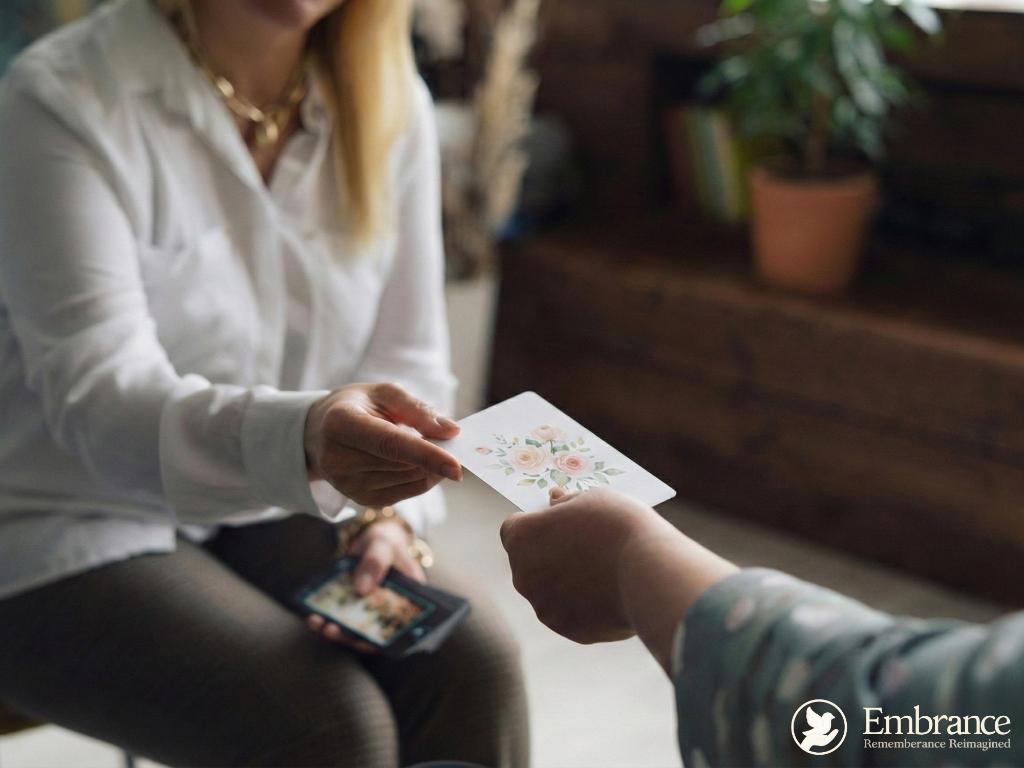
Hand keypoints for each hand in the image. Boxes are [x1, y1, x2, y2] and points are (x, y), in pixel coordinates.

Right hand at [304, 382, 462, 506]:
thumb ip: (418, 410)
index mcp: (341, 423)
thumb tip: (451, 431)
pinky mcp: (360, 500)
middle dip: (434, 455)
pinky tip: (412, 462)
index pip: (390, 444)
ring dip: (428, 466)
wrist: (321, 431)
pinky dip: (419, 477)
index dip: (426, 456)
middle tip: (444, 438)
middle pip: (403, 465)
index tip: (457, 466)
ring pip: (408, 481)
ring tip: (420, 445)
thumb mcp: (385, 393)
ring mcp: (346, 484)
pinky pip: (406, 492)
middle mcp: (338, 459)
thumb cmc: (357, 407)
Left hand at [306, 518, 424, 649]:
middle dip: (350, 636)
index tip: (364, 640)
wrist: (373, 540)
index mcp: (408, 601)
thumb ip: (375, 562)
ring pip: (355, 630)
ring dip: (335, 630)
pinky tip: (312, 616)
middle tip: (331, 629)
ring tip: (316, 622)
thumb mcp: (382, 545)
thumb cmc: (386, 543)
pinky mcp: (353, 607)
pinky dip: (327, 620)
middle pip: (374, 633)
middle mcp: (390, 612)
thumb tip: (361, 589)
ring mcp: (370, 611)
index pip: (400, 626)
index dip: (384, 638)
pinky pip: (342, 619)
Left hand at [501, 487, 736, 669]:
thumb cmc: (618, 526)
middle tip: (589, 546)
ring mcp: (543, 606)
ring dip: (567, 582)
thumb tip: (553, 501)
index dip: (539, 525)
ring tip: (605, 570)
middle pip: (530, 562)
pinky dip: (585, 606)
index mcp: (521, 538)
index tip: (564, 524)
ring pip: (550, 591)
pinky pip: (572, 613)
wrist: (649, 572)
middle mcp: (522, 575)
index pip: (516, 529)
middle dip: (551, 555)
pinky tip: (612, 592)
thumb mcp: (592, 499)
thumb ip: (565, 504)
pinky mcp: (568, 629)